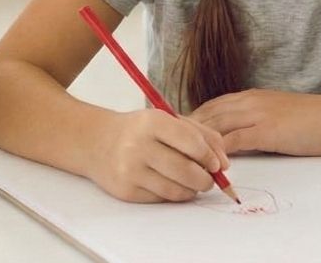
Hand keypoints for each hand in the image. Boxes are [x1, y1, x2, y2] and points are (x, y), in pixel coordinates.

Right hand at [90, 108, 228, 202]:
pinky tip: (173, 184)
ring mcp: (131, 170)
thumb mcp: (166, 120)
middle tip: (210, 178)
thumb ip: (199, 134)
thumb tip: (224, 162)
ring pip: (176, 190)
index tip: (218, 163)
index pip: (191, 142)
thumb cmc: (138, 129)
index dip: (210, 156)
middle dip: (206, 179)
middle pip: (186, 171)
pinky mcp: (126, 191)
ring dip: (193, 190)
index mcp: (152, 121)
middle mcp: (139, 145)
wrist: (96, 141)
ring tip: (193, 182)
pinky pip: (162, 199)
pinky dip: (175, 195)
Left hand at [189, 88, 320, 155]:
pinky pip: (237, 140)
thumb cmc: (310, 118)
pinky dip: (221, 151)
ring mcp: (257, 114)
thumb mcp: (275, 113)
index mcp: (249, 96)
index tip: (176, 128)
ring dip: (199, 139)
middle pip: (209, 113)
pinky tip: (211, 162)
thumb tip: (236, 136)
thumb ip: (254, 120)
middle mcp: (248, 101)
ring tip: (182, 152)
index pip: (213, 105)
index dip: (193, 117)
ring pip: (218, 125)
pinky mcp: (267, 131)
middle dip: (187, 127)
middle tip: (169, 141)